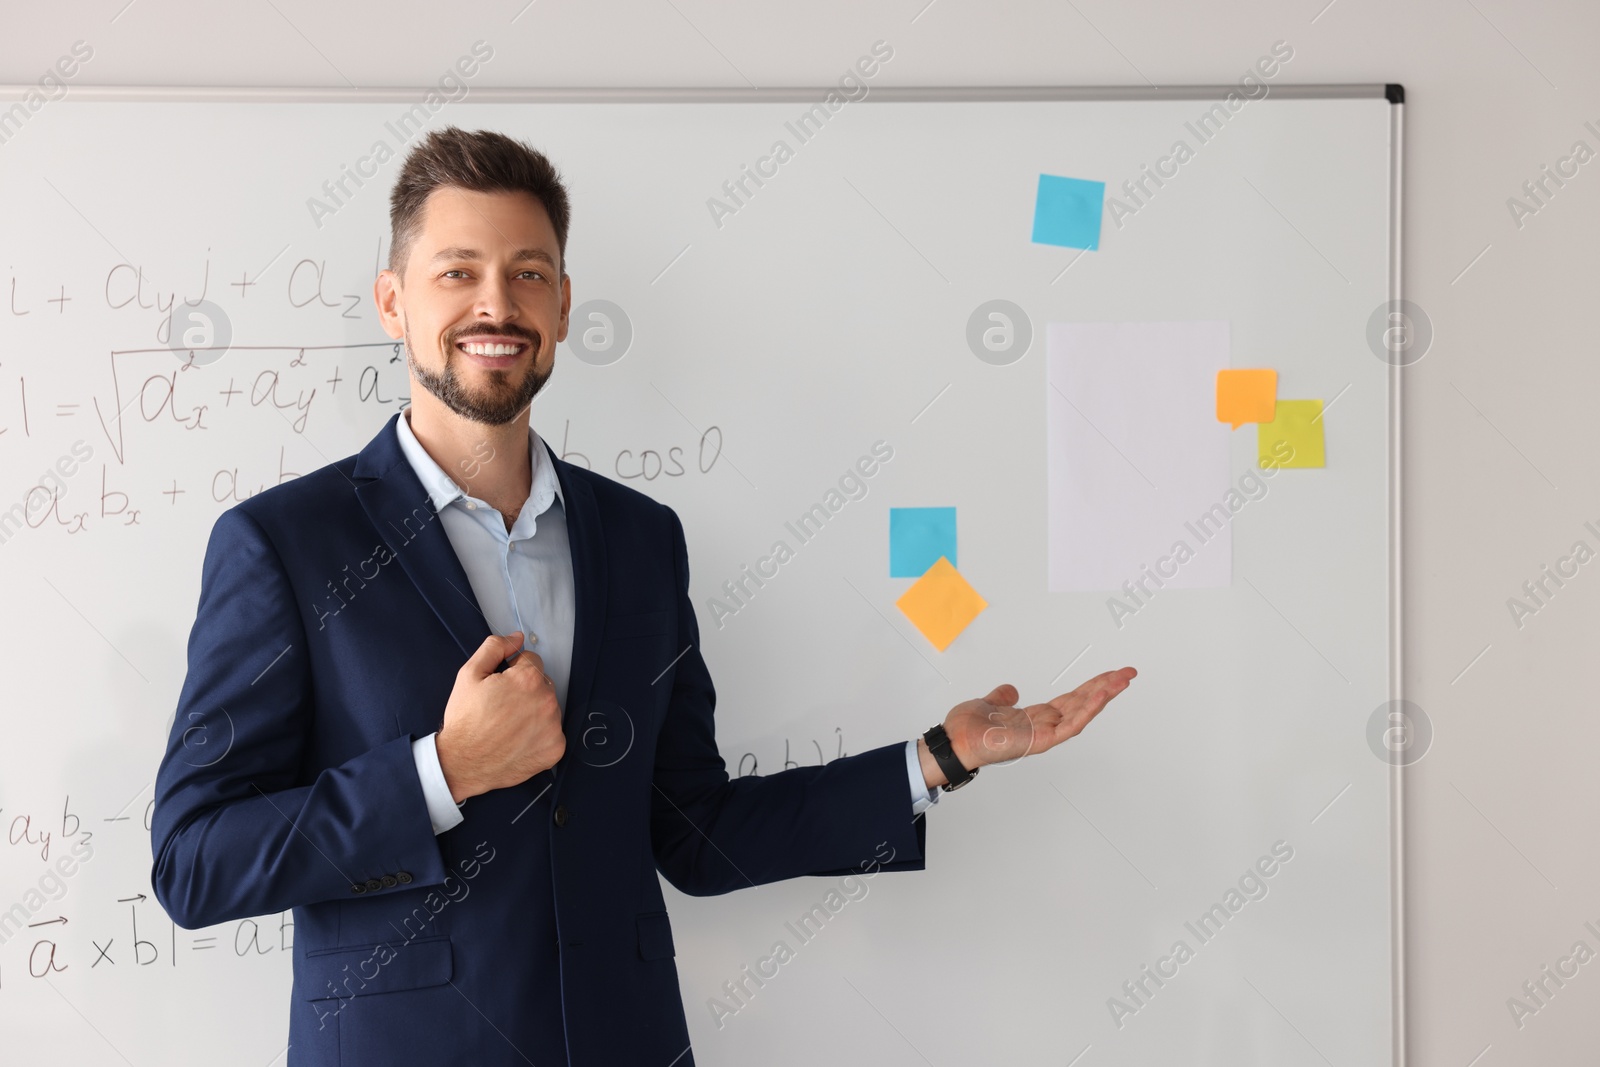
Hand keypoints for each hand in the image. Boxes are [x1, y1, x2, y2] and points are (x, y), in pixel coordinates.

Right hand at [436, 632, 565, 802]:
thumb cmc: (465, 719)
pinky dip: (540, 735)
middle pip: (543, 684)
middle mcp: (547, 700)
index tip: (501, 687)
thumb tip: (518, 637)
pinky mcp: (556, 749)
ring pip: (549, 707)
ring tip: (509, 726)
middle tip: (502, 708)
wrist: (462, 763)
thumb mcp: (469, 674)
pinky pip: (553, 733)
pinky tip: (519, 740)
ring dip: (535, 712)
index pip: (532, 661)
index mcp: (529, 679)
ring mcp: (554, 727)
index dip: (513, 671)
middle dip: (526, 690)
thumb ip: (495, 647)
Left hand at [920, 667, 1136, 787]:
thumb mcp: (989, 704)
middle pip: (1082, 704)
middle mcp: (1044, 726)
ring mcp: (1044, 735)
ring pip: (1082, 714)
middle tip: (1128, 673)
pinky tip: (1100, 696)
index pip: (1071, 700)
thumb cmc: (967, 729)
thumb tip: (1011, 690)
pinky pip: (1069, 726)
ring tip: (1122, 681)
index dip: (1091, 687)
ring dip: (1103, 697)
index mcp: (1035, 717)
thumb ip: (1002, 697)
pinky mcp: (1040, 742)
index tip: (1110, 675)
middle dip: (1106, 688)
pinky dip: (1087, 711)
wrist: (953, 742)